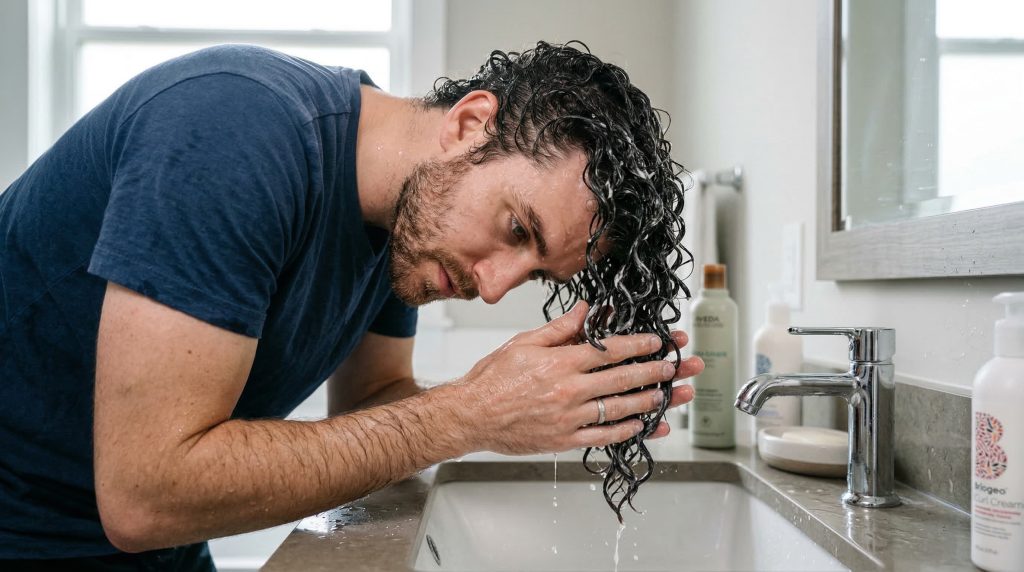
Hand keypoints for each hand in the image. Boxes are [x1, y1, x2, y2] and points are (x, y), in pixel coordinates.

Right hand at [445, 302, 703, 454]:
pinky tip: (647, 425)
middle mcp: (569, 390)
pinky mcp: (565, 440)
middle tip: (684, 367)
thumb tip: (588, 309)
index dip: (641, 345)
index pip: (611, 351)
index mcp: (561, 363)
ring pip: (621, 408)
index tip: (662, 343)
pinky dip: (629, 431)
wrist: (471, 416)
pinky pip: (604, 436)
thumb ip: (560, 328)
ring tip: (675, 395)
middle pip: (624, 379)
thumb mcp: (524, 343)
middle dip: (659, 371)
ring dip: (653, 401)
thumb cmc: (493, 379)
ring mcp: (569, 417)